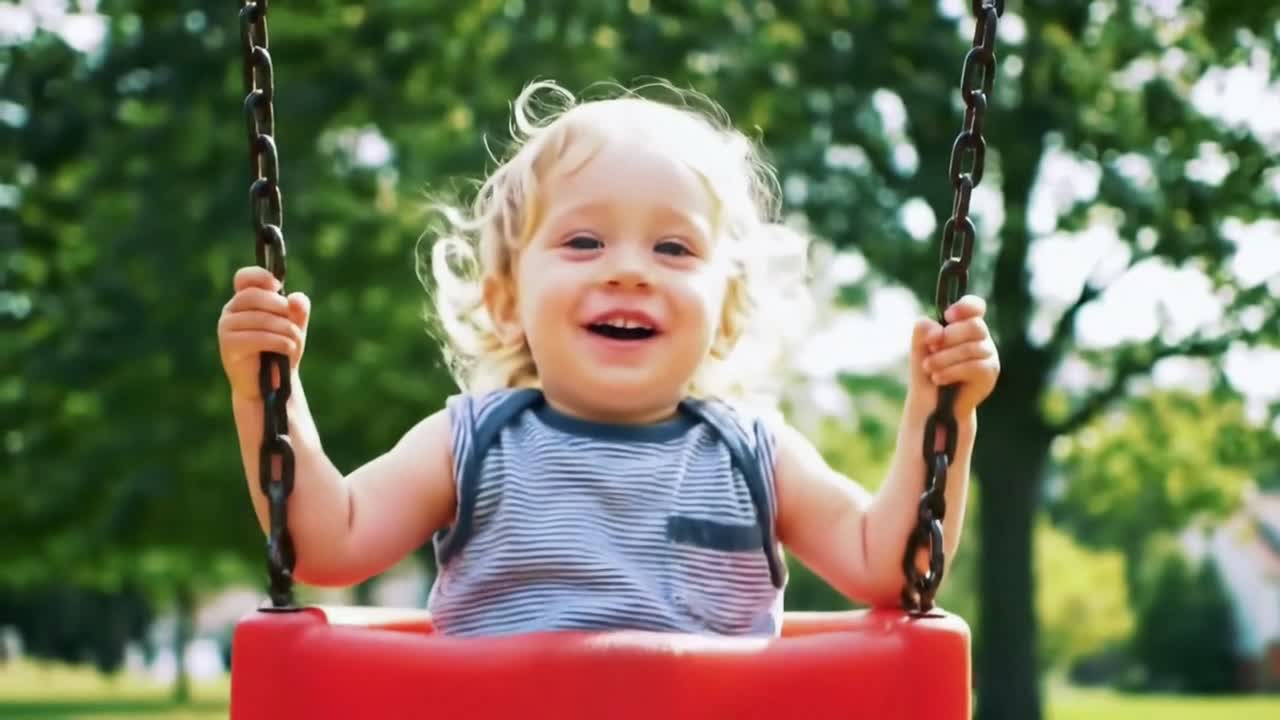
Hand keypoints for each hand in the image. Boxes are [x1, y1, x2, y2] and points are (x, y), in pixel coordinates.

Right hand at [217, 266, 310, 401]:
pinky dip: (279, 342)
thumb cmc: (281, 351)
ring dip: (286, 330)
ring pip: (260, 318)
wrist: (272, 385)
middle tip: (294, 324)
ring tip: (295, 343)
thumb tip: (295, 298)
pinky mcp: (228, 346)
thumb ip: (298, 308)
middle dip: (281, 308)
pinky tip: (288, 350)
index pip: (244, 277)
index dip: (260, 276)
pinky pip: (258, 337)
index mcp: (244, 300)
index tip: (278, 287)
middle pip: (255, 295)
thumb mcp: (294, 325)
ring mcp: (225, 327)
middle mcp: (231, 311)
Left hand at [909, 295, 999, 415]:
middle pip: (974, 326)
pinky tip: (938, 378)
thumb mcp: (919, 345)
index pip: (975, 306)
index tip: (947, 316)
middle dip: (948, 337)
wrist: (931, 402)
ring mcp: (989, 355)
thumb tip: (938, 330)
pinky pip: (974, 366)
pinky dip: (951, 371)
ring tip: (928, 367)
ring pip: (971, 348)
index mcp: (965, 325)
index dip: (965, 307)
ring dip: (944, 358)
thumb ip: (924, 329)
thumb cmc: (928, 369)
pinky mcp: (990, 373)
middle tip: (931, 349)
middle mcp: (981, 338)